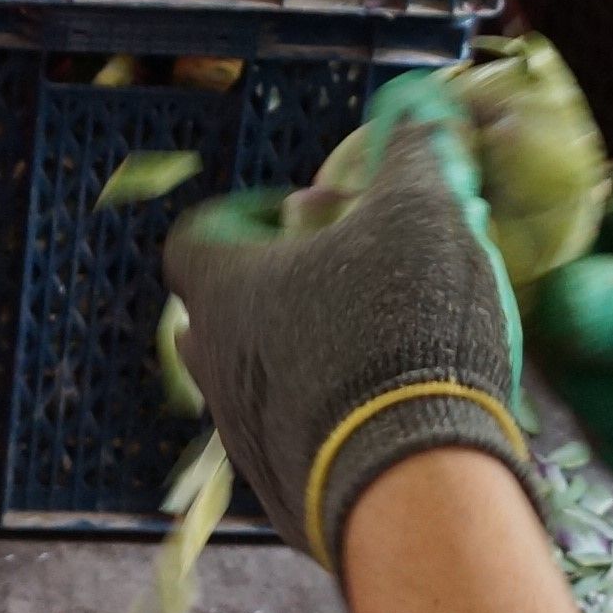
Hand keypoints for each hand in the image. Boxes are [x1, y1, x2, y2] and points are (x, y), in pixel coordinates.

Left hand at [162, 77, 538, 570]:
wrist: (415, 477)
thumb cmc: (402, 326)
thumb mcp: (421, 215)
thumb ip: (413, 160)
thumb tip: (418, 116)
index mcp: (227, 292)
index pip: (191, 242)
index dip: (236, 221)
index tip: (294, 217)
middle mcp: (216, 367)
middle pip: (213, 319)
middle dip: (266, 296)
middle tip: (336, 285)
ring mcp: (244, 438)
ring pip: (251, 385)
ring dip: (295, 361)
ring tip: (370, 351)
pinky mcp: (284, 497)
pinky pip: (292, 444)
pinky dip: (324, 424)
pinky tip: (385, 419)